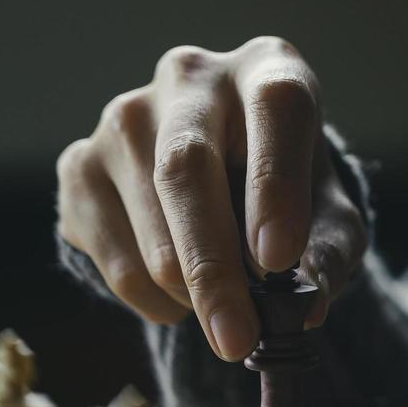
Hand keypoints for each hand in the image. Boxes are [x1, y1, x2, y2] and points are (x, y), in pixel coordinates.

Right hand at [56, 37, 367, 361]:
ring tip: (220, 309)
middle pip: (186, 170)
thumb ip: (329, 254)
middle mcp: (188, 77)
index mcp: (266, 68)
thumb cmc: (283, 193)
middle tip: (236, 338)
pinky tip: (177, 295)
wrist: (220, 177)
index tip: (278, 259)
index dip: (276, 184)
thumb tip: (306, 305)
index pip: (274, 108)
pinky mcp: (79, 165)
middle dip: (213, 268)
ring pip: (148, 228)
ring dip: (188, 293)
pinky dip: (152, 300)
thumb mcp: (327, 218)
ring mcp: (122, 117)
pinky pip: (111, 256)